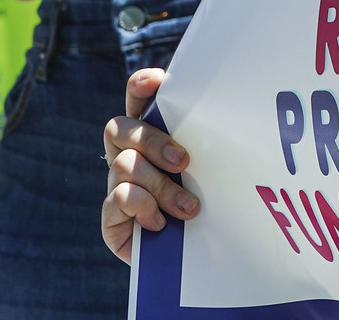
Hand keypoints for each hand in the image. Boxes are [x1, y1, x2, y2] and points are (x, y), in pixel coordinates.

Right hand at [102, 68, 197, 263]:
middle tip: (185, 162)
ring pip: (125, 165)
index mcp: (151, 135)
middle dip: (153, 141)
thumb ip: (203, 143)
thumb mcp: (209, 169)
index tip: (155, 81)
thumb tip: (227, 112)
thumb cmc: (210, 202)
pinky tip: (161, 223)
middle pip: (120, 128)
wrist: (199, 258)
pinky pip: (119, 198)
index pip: (136, 100)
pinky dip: (144, 207)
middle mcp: (127, 155)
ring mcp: (116, 185)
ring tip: (188, 208)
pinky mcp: (111, 217)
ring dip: (161, 186)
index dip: (139, 87)